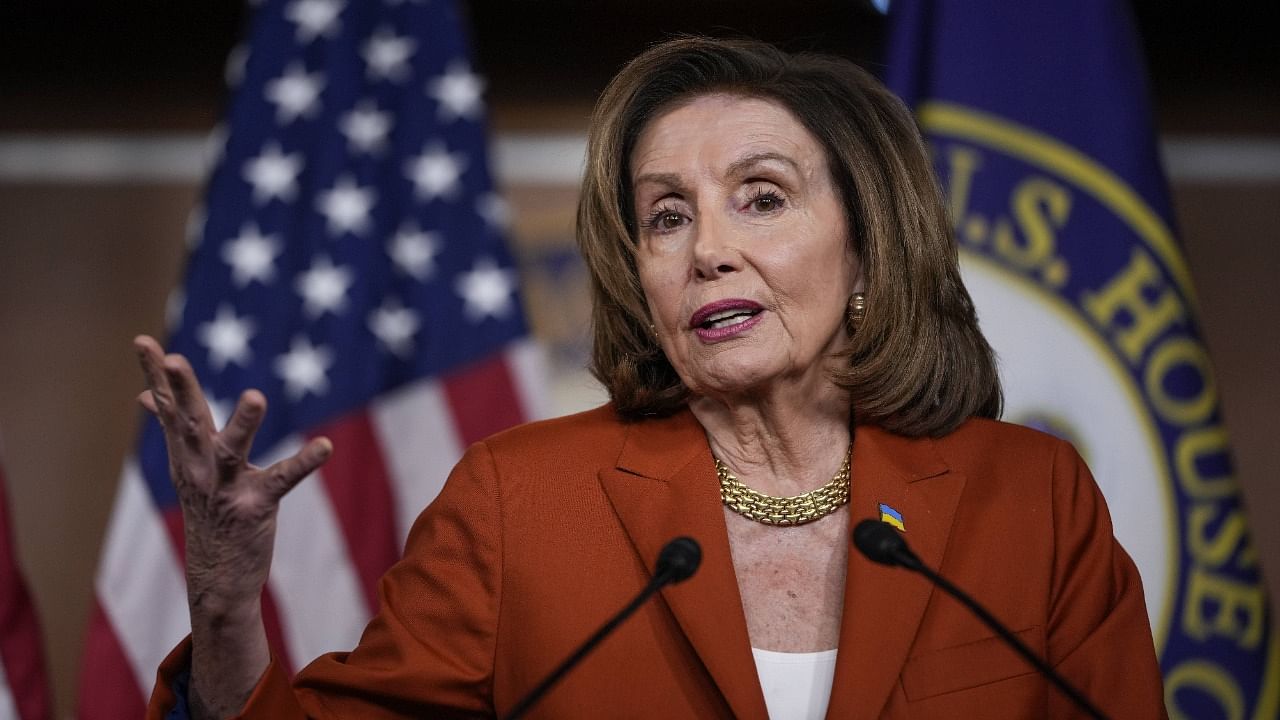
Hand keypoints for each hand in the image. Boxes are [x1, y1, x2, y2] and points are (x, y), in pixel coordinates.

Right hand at [133, 334, 331, 616]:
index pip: (169, 407)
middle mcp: (200, 468)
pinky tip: (325, 446)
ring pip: (232, 450)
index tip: (142, 340)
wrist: (218, 578)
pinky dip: (304, 461)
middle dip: (181, 390)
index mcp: (186, 455)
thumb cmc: (208, 514)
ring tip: (254, 396)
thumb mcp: (187, 469)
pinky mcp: (256, 506)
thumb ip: (174, 429)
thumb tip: (147, 395)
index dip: (156, 374)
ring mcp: (226, 488)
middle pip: (190, 422)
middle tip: (174, 359)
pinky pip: (283, 479)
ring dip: (243, 423)